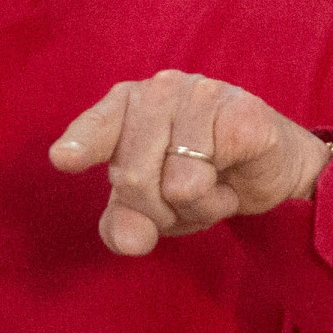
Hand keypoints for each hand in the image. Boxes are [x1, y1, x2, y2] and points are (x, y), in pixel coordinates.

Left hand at [49, 69, 332, 255]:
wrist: (268, 170)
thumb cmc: (199, 178)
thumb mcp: (153, 207)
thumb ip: (126, 223)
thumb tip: (131, 242)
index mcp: (128, 104)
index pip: (98, 126)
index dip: (82, 144)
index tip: (64, 159)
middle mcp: (160, 90)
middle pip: (133, 177)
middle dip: (157, 211)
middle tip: (182, 199)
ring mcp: (202, 95)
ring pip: (174, 183)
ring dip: (193, 207)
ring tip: (210, 186)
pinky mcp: (241, 114)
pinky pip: (209, 180)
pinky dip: (218, 198)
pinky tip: (230, 177)